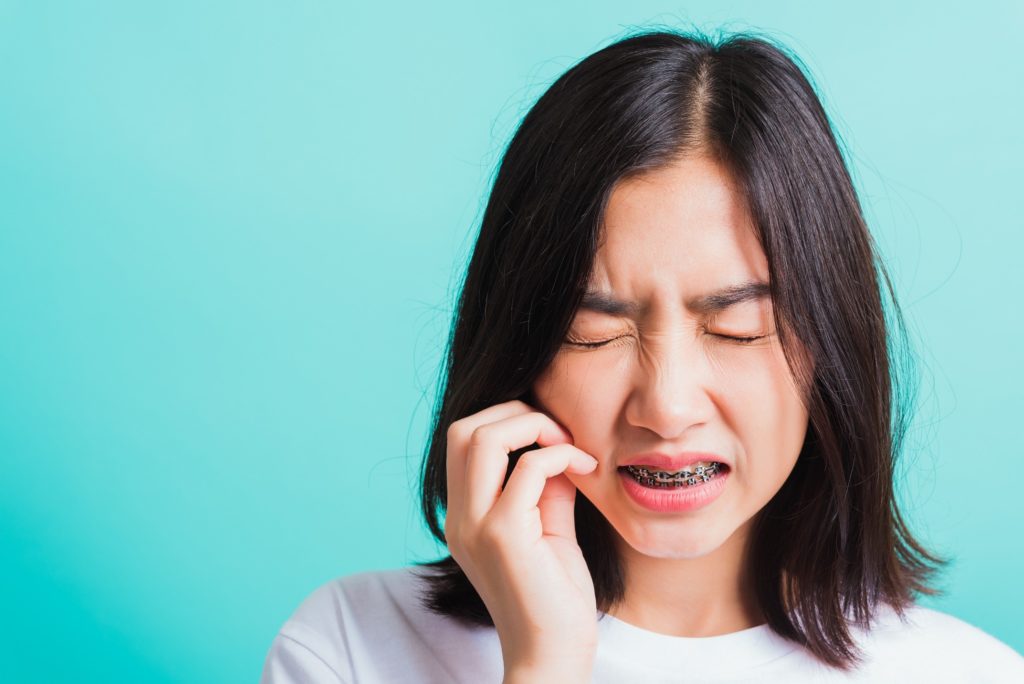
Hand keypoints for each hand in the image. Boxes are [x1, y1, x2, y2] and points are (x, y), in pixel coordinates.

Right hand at [444, 400, 599, 680]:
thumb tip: (558, 446)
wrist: (552, 656)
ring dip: (533, 426)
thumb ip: (546, 488)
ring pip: (484, 438)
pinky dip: (560, 454)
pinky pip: (528, 468)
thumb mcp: (548, 530)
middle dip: (516, 413)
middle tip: (559, 431)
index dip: (505, 421)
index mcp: (464, 516)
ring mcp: (476, 526)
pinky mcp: (504, 535)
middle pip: (465, 429)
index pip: (463, 440)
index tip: (551, 435)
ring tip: (568, 444)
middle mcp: (460, 517)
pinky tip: (586, 468)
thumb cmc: (555, 600)